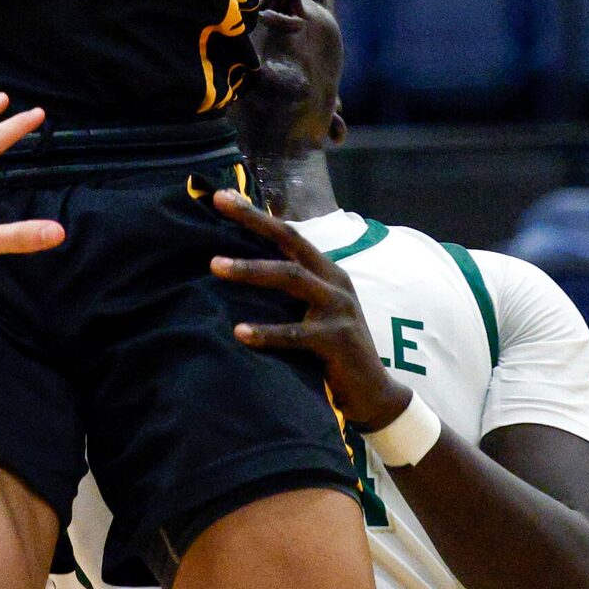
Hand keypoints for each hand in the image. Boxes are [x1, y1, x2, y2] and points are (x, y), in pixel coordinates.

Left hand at [209, 191, 412, 431]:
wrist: (373, 392)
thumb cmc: (333, 349)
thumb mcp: (315, 311)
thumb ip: (290, 290)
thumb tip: (241, 268)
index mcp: (327, 271)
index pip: (289, 234)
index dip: (257, 214)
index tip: (223, 196)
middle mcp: (334, 282)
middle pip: (289, 243)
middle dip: (253, 222)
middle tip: (218, 206)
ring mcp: (338, 309)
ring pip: (291, 278)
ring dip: (251, 270)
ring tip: (215, 266)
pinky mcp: (337, 340)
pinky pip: (295, 334)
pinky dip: (266, 332)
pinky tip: (239, 332)